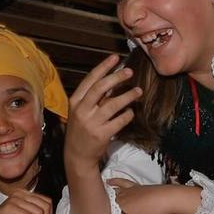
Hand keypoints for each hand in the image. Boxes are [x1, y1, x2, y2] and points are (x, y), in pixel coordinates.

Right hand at [65, 54, 142, 171]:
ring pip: (113, 104)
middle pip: (101, 88)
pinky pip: (120, 120)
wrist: (77, 155)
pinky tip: (130, 112)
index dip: (103, 67)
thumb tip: (113, 79)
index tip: (115, 58)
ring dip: (128, 96)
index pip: (90, 80)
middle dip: (116, 77)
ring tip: (138, 91)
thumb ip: (94, 97)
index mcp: (75, 101)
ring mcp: (91, 123)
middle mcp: (82, 111)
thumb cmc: (81, 129)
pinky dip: (128, 114)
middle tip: (130, 71)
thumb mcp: (81, 111)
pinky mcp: (102, 135)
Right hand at [113, 181, 197, 213]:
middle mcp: (120, 197)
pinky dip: (115, 181)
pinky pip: (122, 182)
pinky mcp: (135, 186)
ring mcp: (127, 190)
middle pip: (109, 203)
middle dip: (105, 210)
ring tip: (100, 200)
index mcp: (118, 208)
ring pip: (113, 193)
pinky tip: (109, 180)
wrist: (167, 198)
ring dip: (107, 197)